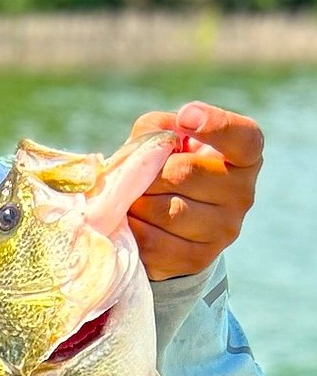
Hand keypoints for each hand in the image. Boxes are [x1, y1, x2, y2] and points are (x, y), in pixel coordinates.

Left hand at [127, 101, 262, 280]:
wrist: (166, 226)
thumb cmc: (165, 169)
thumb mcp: (164, 140)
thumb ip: (157, 129)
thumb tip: (156, 143)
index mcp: (244, 157)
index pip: (243, 138)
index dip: (216, 125)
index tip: (186, 117)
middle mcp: (243, 193)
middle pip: (183, 173)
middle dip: (148, 172)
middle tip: (137, 175)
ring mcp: (225, 229)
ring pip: (165, 210)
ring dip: (136, 202)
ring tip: (133, 198)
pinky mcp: (198, 259)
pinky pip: (152, 241)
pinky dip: (132, 228)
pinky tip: (131, 221)